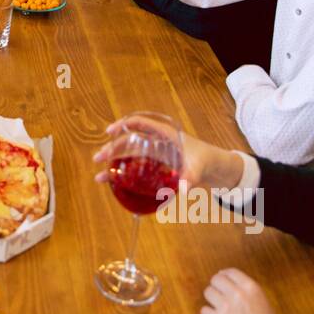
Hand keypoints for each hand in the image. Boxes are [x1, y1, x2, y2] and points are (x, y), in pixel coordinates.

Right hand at [94, 117, 245, 192]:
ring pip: (129, 155)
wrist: (216, 168)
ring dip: (114, 164)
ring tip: (100, 177)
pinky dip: (125, 174)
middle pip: (129, 141)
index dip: (123, 125)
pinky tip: (115, 184)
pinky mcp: (156, 167)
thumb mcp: (199, 167)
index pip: (141, 123)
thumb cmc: (207, 160)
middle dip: (112, 149)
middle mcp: (157, 142)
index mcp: (165, 133)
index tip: (109, 132)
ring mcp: (155, 155)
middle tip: (98, 159)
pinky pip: (136, 167)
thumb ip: (190, 177)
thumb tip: (183, 190)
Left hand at [200, 269, 289, 313]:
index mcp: (251, 287)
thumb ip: (246, 291)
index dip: (224, 276)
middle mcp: (237, 294)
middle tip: (219, 296)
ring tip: (219, 310)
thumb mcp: (262, 301)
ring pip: (208, 293)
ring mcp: (226, 307)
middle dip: (216, 287)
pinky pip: (204, 311)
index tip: (223, 281)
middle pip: (215, 280)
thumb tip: (227, 283)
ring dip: (212, 301)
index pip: (230, 272)